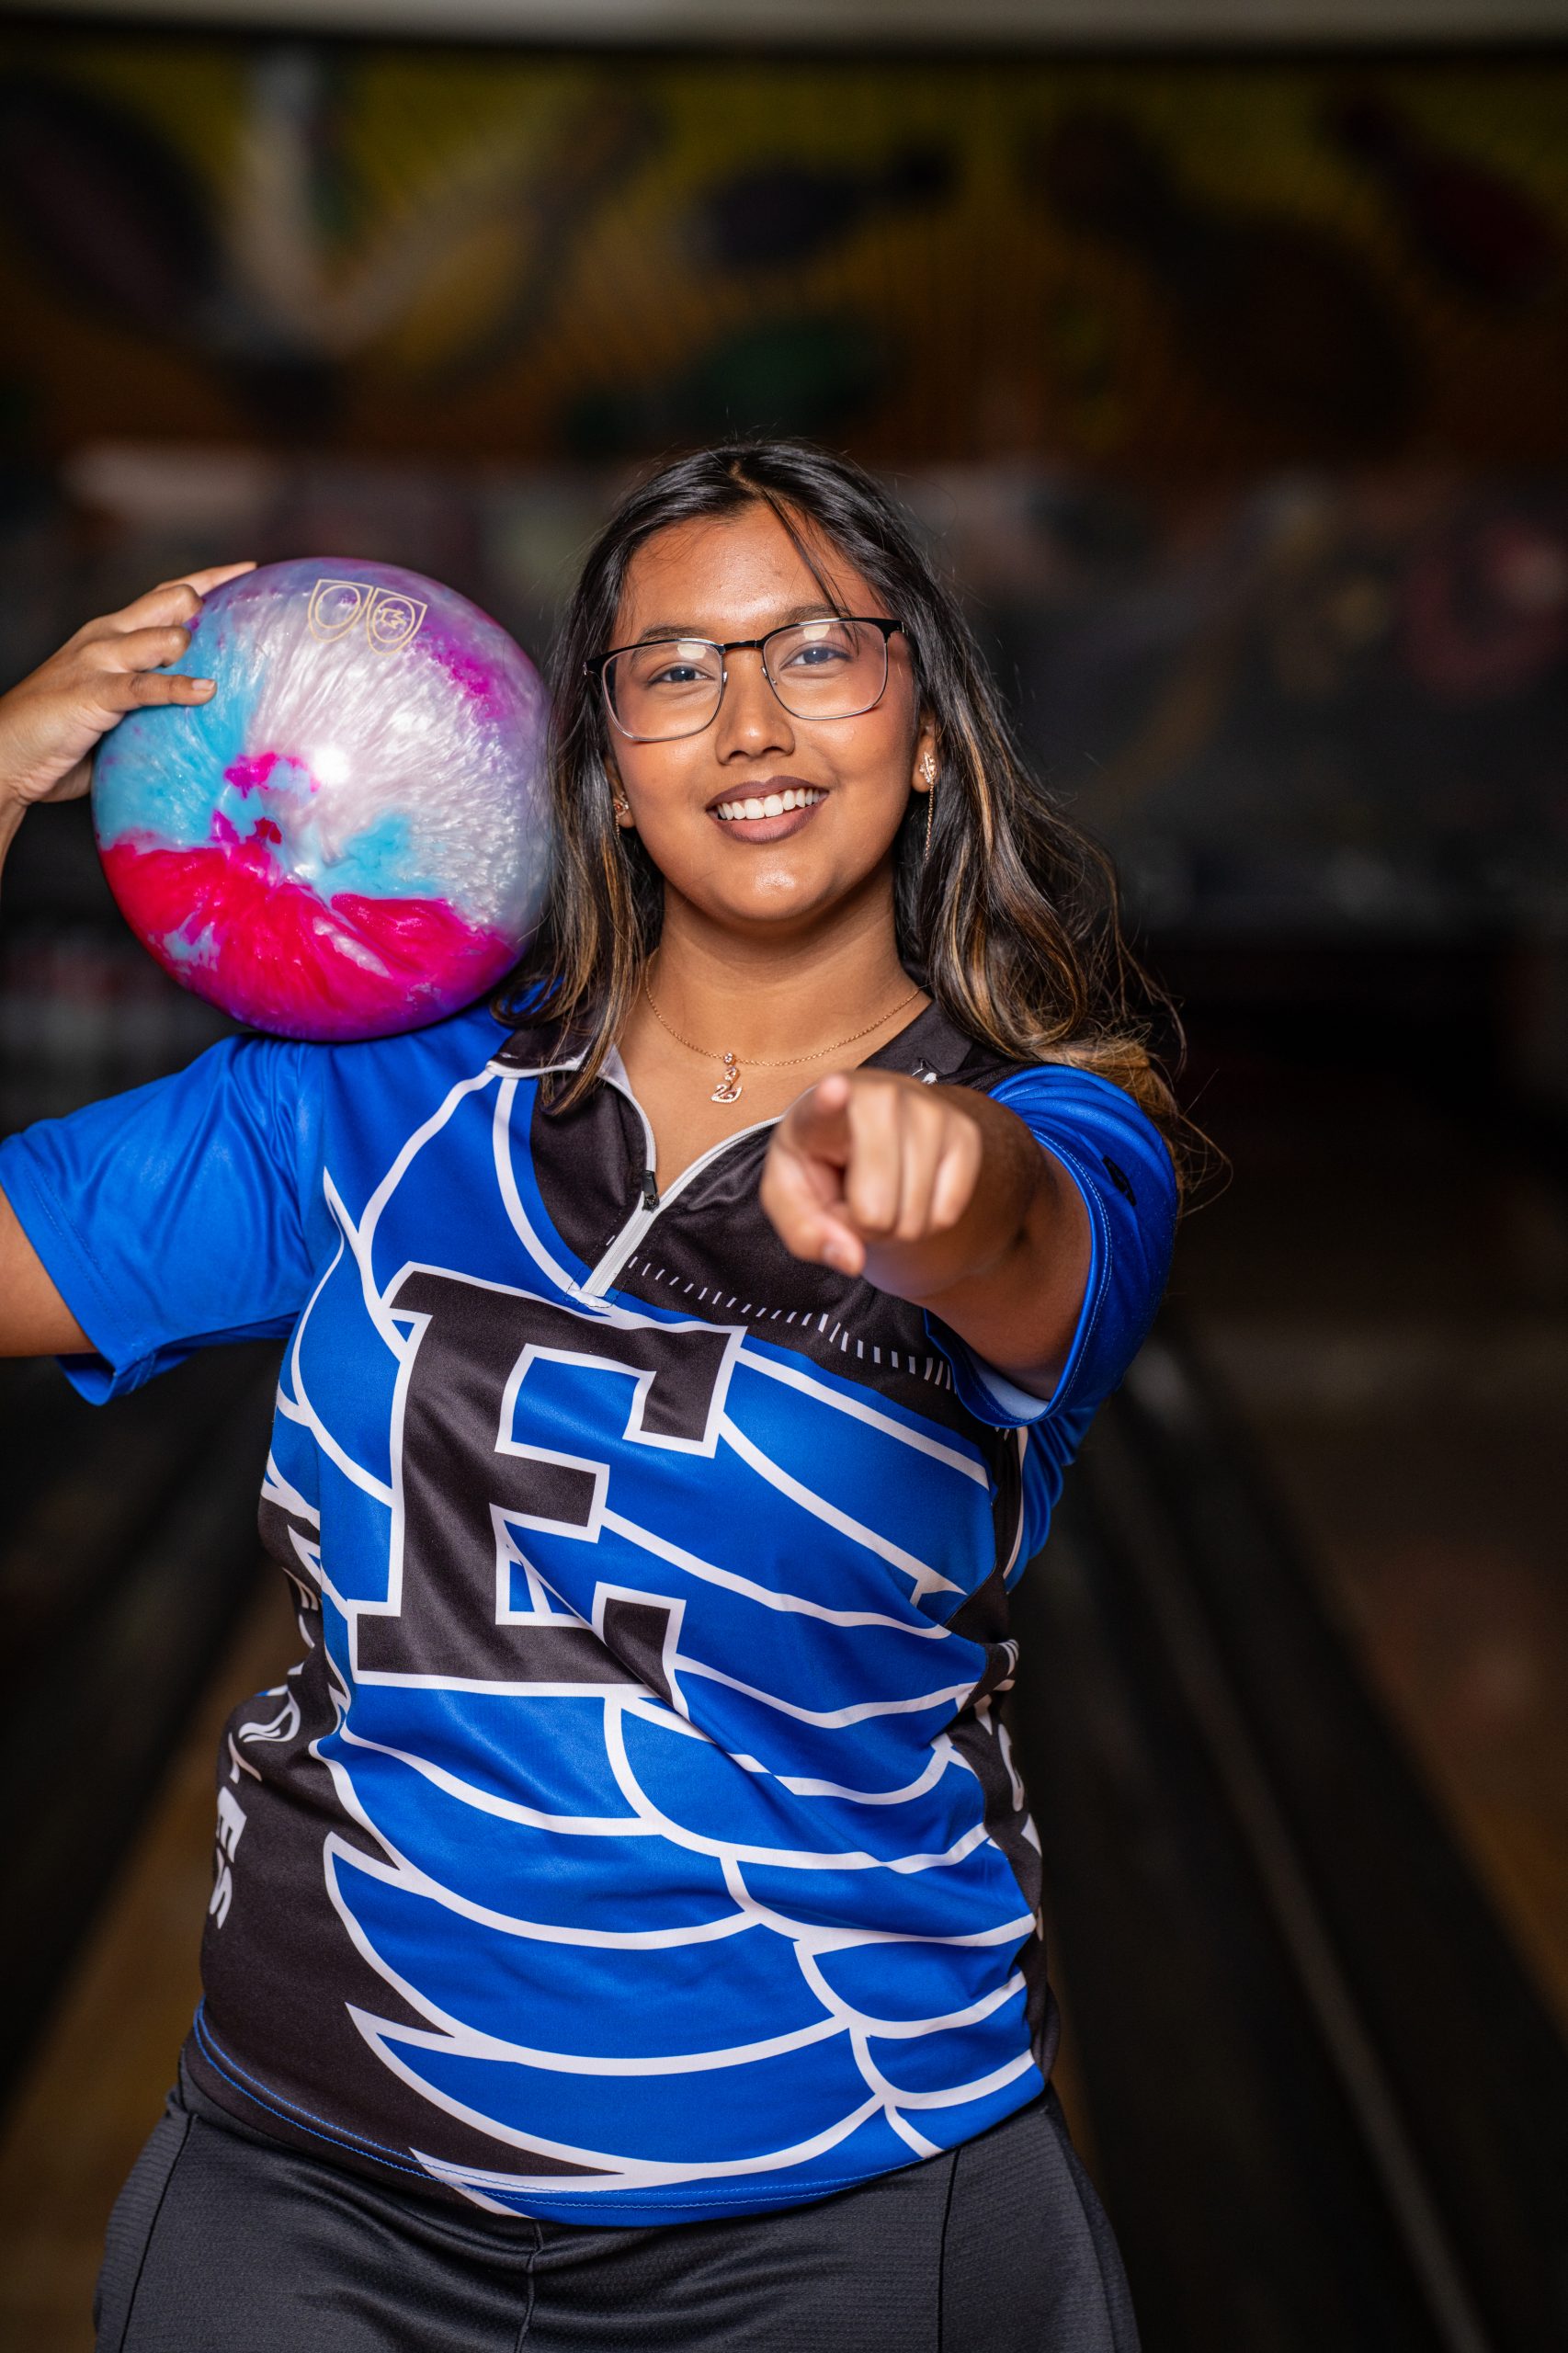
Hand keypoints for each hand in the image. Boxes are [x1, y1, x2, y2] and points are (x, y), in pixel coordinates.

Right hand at [0, 563, 254, 813]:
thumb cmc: (63, 736)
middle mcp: (107, 637)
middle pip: (170, 601)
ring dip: (194, 648)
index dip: (209, 579)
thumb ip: (152, 701)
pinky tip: (205, 691)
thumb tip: (204, 714)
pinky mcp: (94, 692)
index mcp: (113, 634)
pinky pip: (145, 686)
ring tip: (222, 669)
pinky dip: (178, 688)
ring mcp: (99, 661)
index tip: (248, 571)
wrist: (6, 753)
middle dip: (208, 607)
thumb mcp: (115, 708)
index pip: (165, 594)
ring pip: (162, 635)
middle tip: (241, 631)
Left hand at [760, 1069, 985, 1282]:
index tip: (833, 1088)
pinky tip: (910, 1190)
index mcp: (819, 1111)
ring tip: (881, 1191)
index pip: (824, 1108)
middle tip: (854, 1198)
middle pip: (875, 1210)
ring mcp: (928, 1111)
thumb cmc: (822, 1166)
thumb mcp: (792, 1200)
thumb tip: (851, 1258)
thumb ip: (805, 1234)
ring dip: (895, 1227)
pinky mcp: (965, 1132)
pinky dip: (927, 1222)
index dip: (829, 1102)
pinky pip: (947, 1214)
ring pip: (914, 1219)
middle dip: (863, 1226)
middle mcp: (879, 1098)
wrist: (871, 1135)